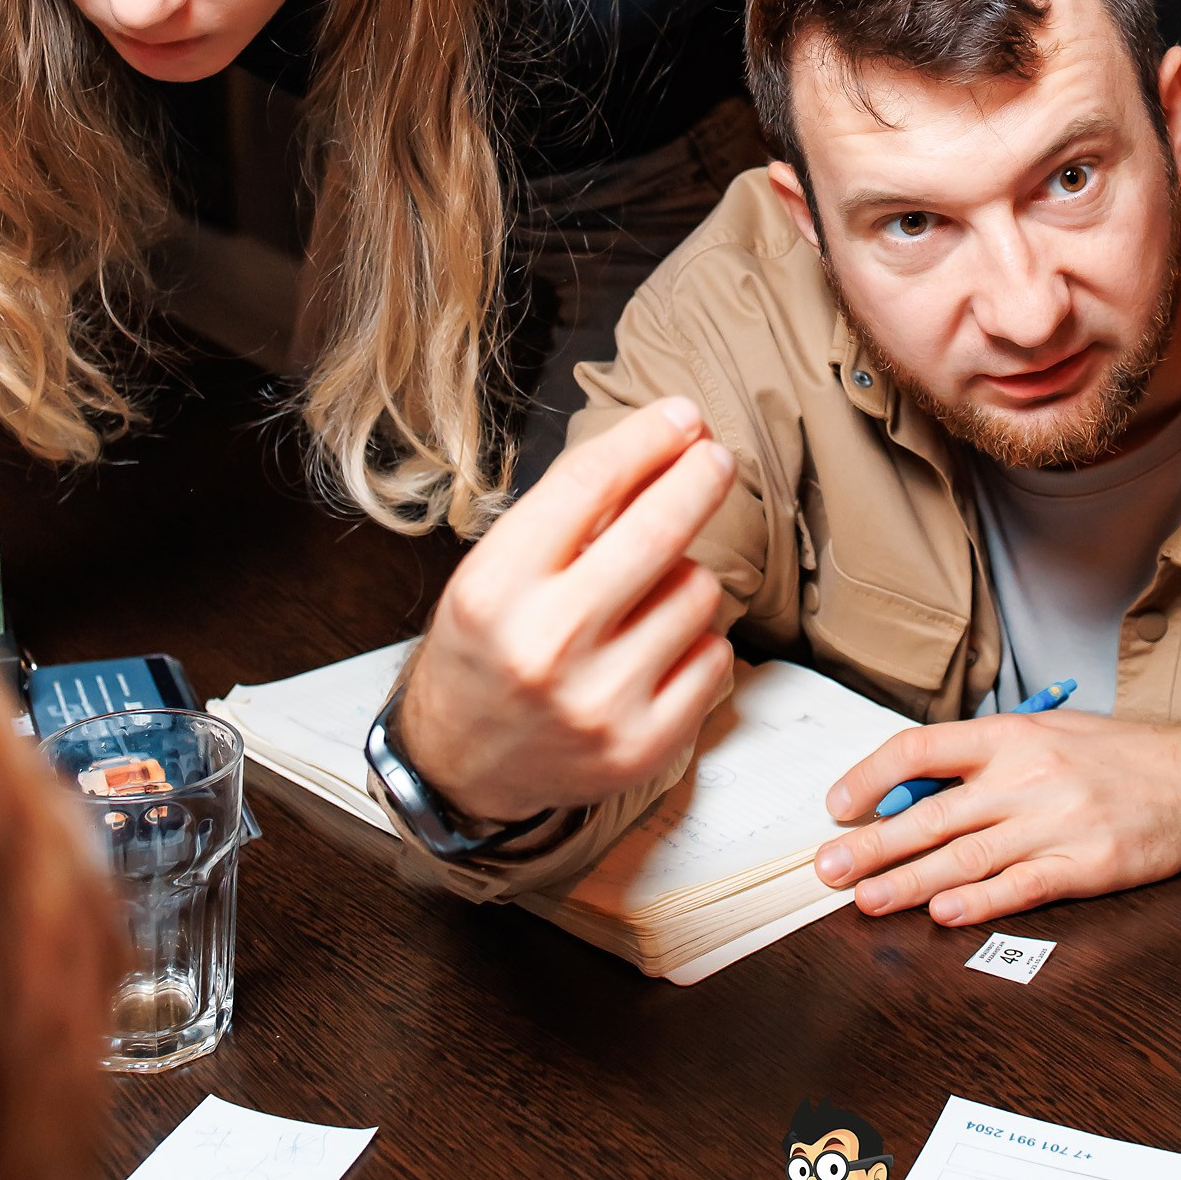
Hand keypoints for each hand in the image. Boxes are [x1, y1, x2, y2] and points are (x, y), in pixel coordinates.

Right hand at [396, 398, 735, 823]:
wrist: (464, 763)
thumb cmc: (490, 645)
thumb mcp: (498, 568)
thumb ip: (572, 513)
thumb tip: (669, 441)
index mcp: (495, 588)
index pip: (588, 485)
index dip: (647, 439)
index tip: (682, 416)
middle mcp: (545, 645)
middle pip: (657, 533)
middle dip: (699, 479)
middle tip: (716, 458)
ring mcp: (598, 703)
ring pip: (696, 591)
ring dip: (684, 577)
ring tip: (645, 596)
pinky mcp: (642, 746)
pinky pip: (714, 653)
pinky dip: (698, 639)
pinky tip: (659, 647)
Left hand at [812, 711, 1180, 927]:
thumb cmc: (1114, 757)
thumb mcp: (1046, 734)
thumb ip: (984, 759)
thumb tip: (911, 791)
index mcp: (1011, 735)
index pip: (921, 749)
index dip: (871, 776)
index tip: (839, 805)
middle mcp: (1026, 775)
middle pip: (932, 813)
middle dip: (871, 844)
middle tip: (826, 869)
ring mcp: (1055, 822)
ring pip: (965, 856)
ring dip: (908, 882)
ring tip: (865, 899)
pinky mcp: (1084, 864)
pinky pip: (1021, 886)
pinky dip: (980, 902)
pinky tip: (944, 914)